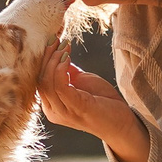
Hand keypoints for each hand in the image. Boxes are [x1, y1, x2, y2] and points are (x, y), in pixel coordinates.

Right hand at [39, 42, 151, 161]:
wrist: (122, 123)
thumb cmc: (103, 103)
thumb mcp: (81, 84)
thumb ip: (67, 73)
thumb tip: (59, 54)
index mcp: (52, 105)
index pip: (38, 79)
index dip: (43, 58)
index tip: (53, 40)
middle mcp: (53, 111)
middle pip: (40, 79)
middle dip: (47, 56)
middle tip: (56, 39)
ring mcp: (64, 112)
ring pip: (47, 82)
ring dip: (54, 59)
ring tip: (64, 45)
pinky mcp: (76, 108)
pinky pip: (60, 86)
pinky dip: (60, 69)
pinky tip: (67, 57)